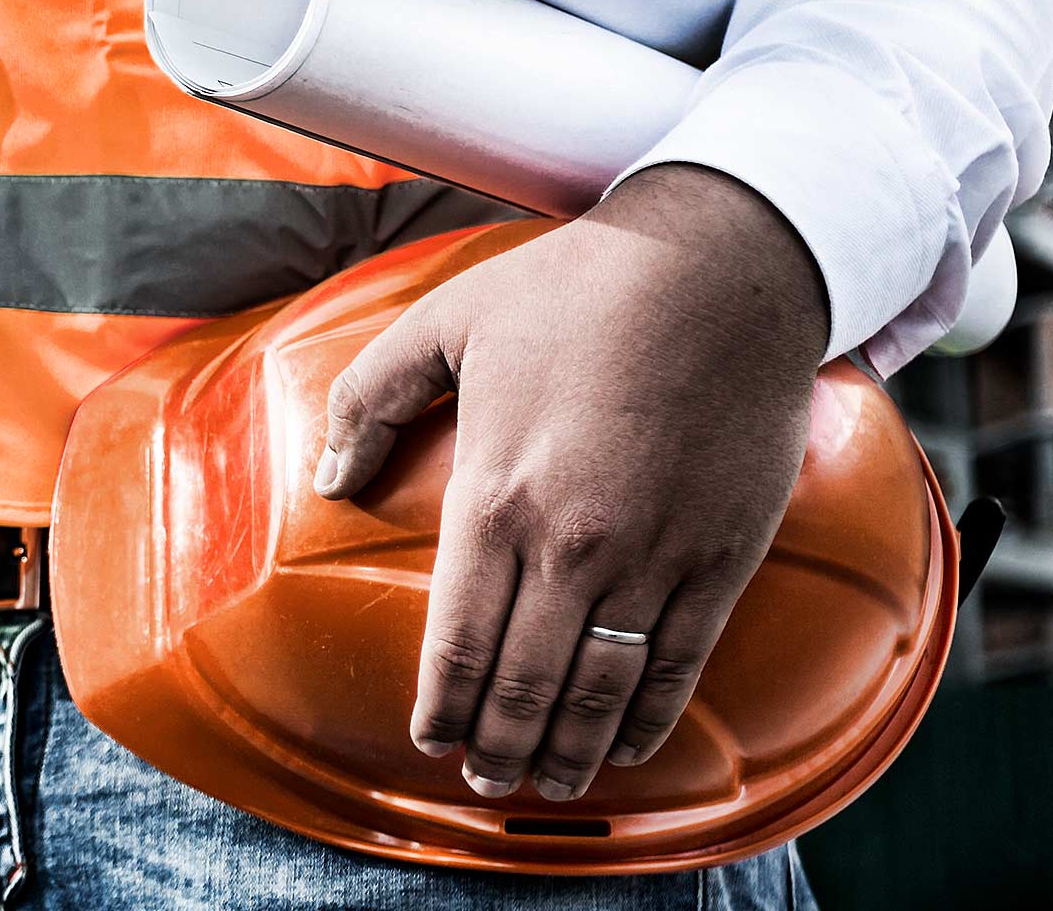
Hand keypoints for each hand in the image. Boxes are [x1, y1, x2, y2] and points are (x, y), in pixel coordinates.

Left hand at [314, 164, 829, 802]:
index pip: (455, 643)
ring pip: (600, 695)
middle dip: (496, 749)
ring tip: (546, 785)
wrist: (724, 267)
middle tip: (483, 780)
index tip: (429, 741)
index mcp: (495, 497)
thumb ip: (368, 400)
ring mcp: (652, 558)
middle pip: (522, 688)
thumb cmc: (577, 287)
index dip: (440, 708)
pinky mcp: (721, 558)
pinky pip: (679, 665)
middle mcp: (572, 546)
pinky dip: (651, 720)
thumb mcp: (444, 321)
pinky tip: (630, 746)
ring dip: (569, 754)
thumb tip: (327, 479)